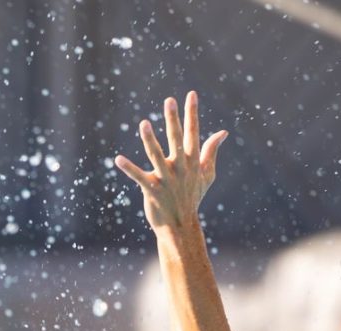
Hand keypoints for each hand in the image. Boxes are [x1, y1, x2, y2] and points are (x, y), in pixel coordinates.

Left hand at [115, 91, 227, 230]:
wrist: (180, 224)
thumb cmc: (192, 197)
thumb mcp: (206, 174)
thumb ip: (211, 152)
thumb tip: (222, 132)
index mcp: (192, 161)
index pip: (193, 133)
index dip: (191, 113)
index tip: (190, 95)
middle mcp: (180, 167)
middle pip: (176, 139)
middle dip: (173, 119)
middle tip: (169, 101)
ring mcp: (166, 178)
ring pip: (157, 155)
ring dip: (150, 140)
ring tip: (144, 124)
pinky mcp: (152, 189)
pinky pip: (139, 176)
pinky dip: (129, 168)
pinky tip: (118, 159)